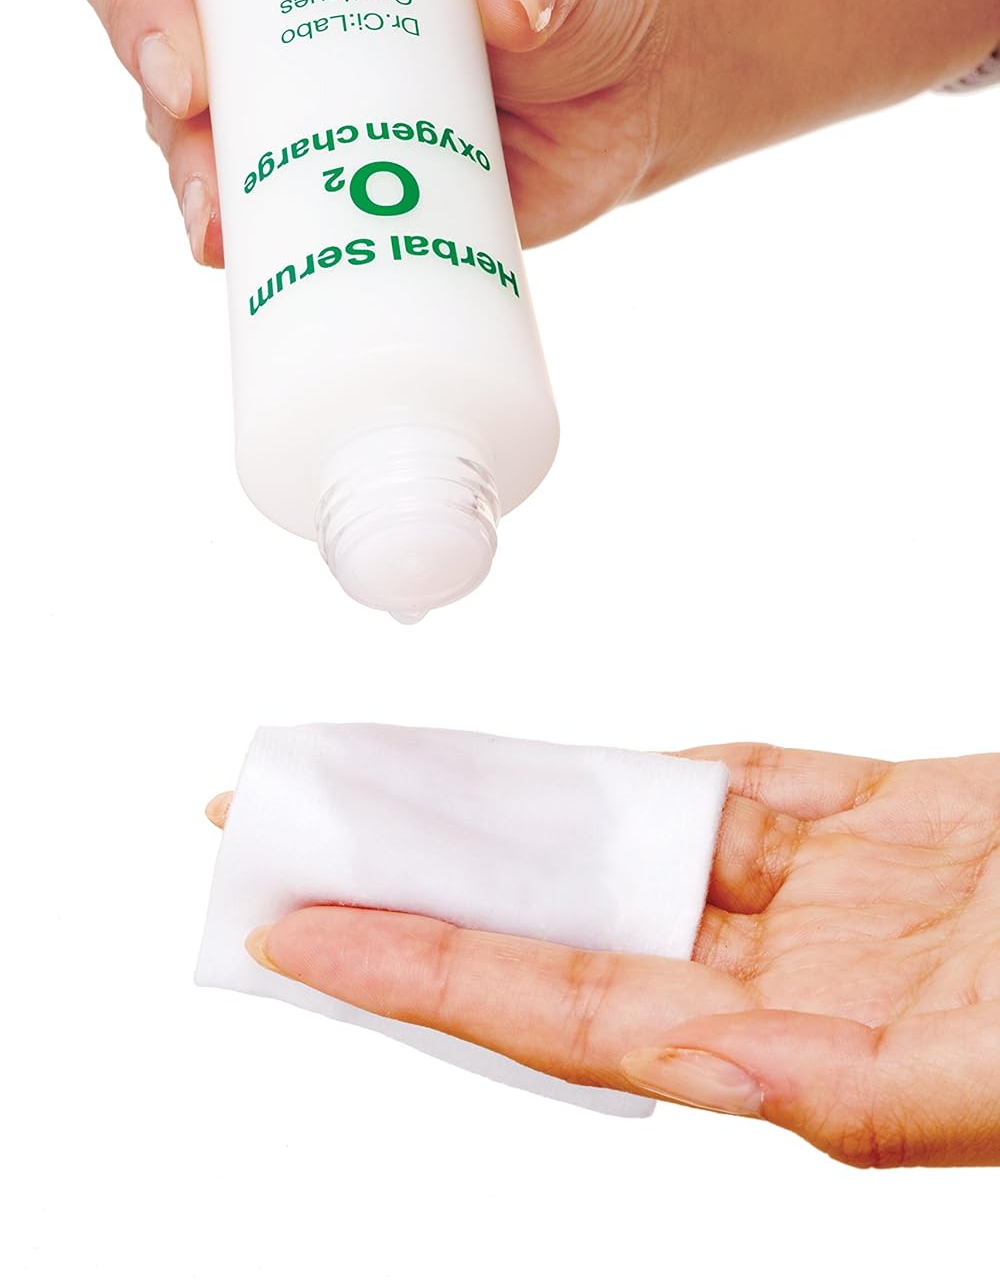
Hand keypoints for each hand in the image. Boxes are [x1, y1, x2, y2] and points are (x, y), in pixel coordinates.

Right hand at [70, 0, 674, 261]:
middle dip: (170, 126)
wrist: (632, 90)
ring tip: (226, 241)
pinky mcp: (334, 193)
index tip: (185, 67)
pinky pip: (272, 232)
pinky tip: (268, 285)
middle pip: (164, 56)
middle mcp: (272, 13)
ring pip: (204, 154)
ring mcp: (296, 112)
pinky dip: (264, 261)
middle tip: (209, 184)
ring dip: (202, 201)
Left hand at [208, 745, 999, 1166]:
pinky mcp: (884, 821)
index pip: (558, 1011)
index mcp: (800, 1059)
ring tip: (382, 779)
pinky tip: (568, 767)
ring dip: (511, 808)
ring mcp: (834, 895)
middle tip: (273, 825)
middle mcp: (791, 979)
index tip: (293, 929)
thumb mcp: (995, 1070)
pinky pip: (732, 786)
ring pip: (627, 841)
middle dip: (419, 877)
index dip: (421, 970)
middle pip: (563, 919)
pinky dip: (645, 770)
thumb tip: (701, 1062)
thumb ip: (856, 1089)